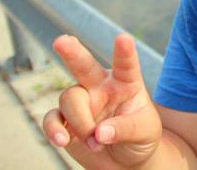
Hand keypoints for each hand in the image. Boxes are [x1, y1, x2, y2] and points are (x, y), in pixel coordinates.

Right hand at [42, 33, 162, 168]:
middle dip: (72, 53)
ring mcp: (81, 102)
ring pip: (69, 99)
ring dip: (81, 122)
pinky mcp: (65, 121)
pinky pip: (52, 119)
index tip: (124, 38)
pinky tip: (62, 140)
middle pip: (84, 65)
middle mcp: (100, 86)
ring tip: (96, 143)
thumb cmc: (140, 137)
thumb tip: (99, 133)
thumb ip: (125, 129)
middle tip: (61, 41)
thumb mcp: (144, 131)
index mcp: (125, 82)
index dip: (125, 52)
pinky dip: (54, 129)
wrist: (125, 161)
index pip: (126, 64)